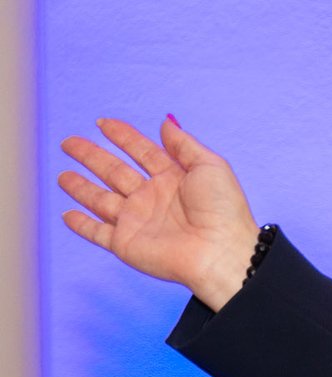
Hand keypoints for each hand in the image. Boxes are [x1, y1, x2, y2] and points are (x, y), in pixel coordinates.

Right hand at [58, 116, 258, 308]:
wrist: (221, 254)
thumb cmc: (223, 211)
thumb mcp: (211, 167)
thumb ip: (184, 144)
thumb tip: (166, 123)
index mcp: (174, 178)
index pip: (142, 152)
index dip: (123, 136)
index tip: (103, 122)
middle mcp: (153, 198)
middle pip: (115, 172)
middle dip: (92, 156)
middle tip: (69, 143)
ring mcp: (138, 221)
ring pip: (101, 200)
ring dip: (81, 189)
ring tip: (63, 176)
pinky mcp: (127, 244)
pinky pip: (98, 233)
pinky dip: (82, 225)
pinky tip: (67, 215)